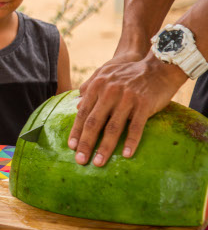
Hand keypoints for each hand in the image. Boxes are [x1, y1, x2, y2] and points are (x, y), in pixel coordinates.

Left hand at [68, 54, 184, 166]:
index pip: (83, 113)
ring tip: (98, 162)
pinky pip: (136, 127)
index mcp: (98, 86)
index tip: (71, 147)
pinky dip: (131, 142)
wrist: (158, 67)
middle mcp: (109, 92)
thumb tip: (76, 104)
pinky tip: (127, 155)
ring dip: (105, 147)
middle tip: (80, 160)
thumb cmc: (129, 73)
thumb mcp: (105, 73)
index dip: (76, 131)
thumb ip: (90, 87)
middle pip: (94, 122)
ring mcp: (127, 99)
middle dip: (86, 143)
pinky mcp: (144, 105)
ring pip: (113, 127)